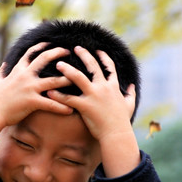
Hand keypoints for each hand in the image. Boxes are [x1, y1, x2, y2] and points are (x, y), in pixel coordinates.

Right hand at [0, 42, 73, 126]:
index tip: (52, 43)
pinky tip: (71, 109)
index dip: (42, 46)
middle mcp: (25, 76)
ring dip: (68, 80)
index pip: (31, 53)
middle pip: (44, 59)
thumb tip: (4, 64)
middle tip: (69, 52)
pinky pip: (51, 103)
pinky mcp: (32, 101)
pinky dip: (62, 106)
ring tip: (80, 79)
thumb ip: (2, 71)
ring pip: (53, 81)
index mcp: (19, 70)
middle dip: (58, 54)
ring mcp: (29, 88)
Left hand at [47, 46, 139, 176]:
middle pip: (93, 66)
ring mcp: (94, 95)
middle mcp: (103, 87)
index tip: (97, 50)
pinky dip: (58, 95)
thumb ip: (131, 94)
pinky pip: (68, 98)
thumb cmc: (122, 121)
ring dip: (67, 70)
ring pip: (78, 77)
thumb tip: (132, 86)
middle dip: (84, 55)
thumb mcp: (130, 105)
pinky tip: (49, 92)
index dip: (103, 57)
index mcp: (113, 87)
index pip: (109, 67)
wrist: (117, 134)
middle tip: (75, 48)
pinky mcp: (85, 106)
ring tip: (58, 64)